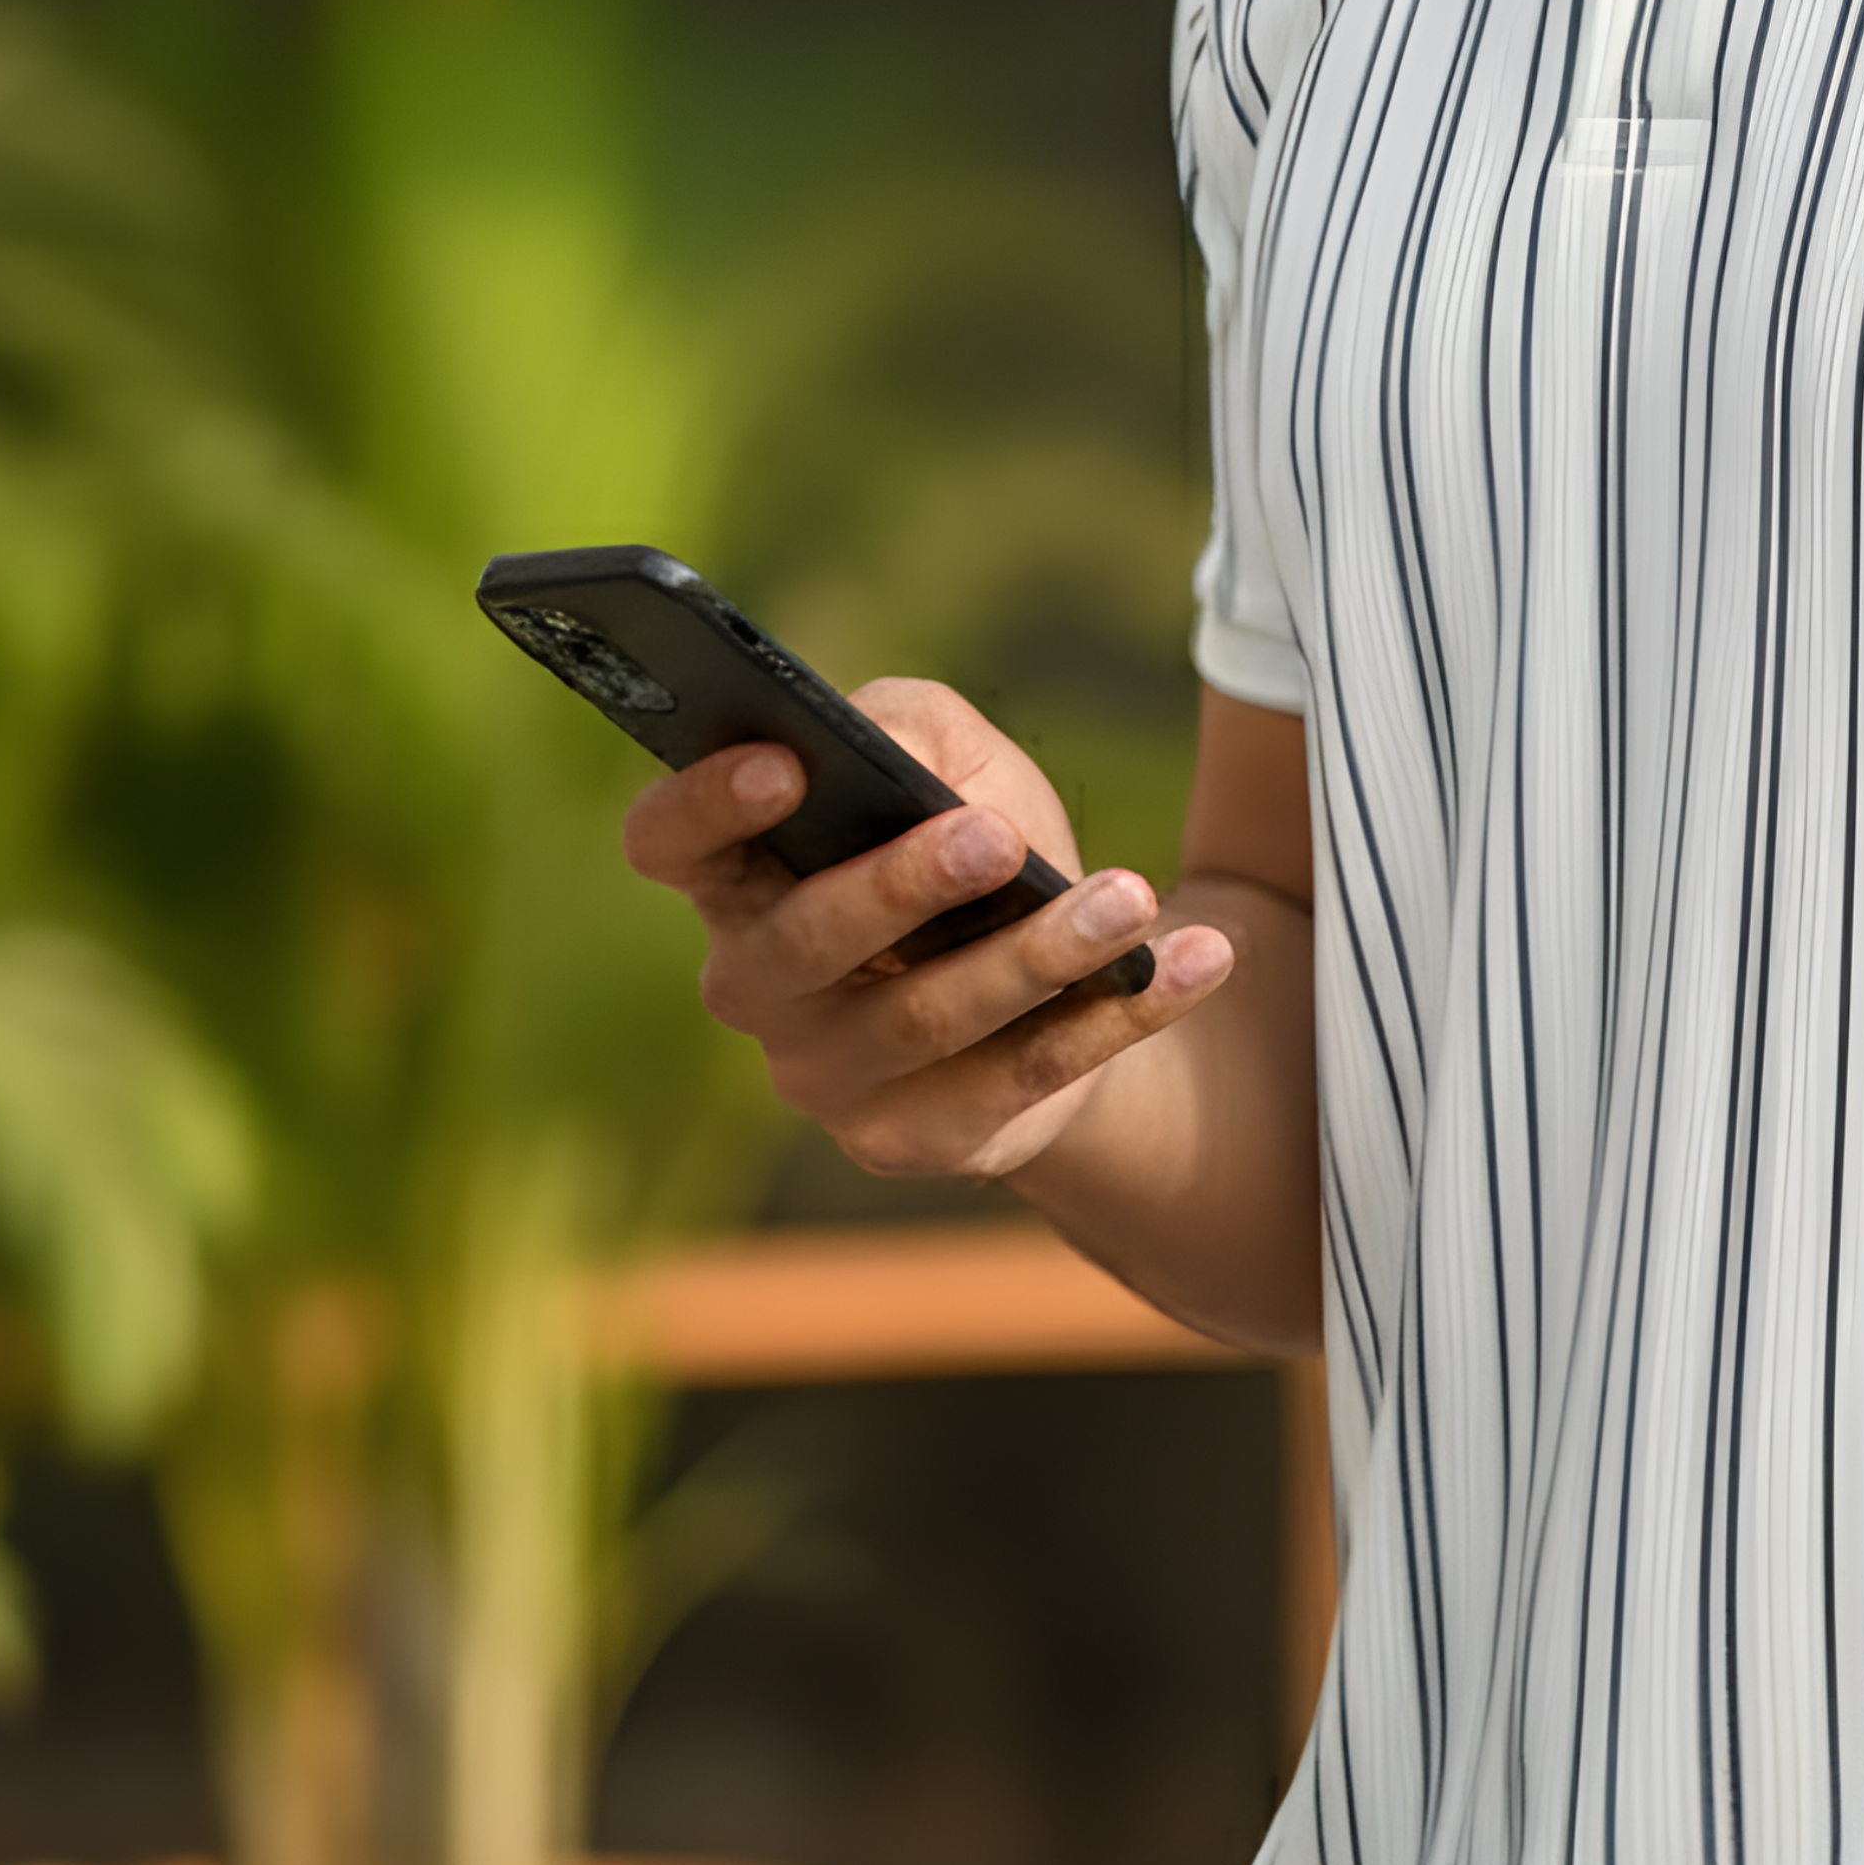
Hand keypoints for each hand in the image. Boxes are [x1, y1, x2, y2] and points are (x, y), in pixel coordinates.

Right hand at [622, 674, 1234, 1187]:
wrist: (1065, 988)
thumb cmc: (979, 852)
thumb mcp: (949, 762)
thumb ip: (908, 727)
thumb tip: (884, 742)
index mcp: (740, 880)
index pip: (668, 844)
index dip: (704, 808)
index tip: (784, 765)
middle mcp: (761, 988)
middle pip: (803, 946)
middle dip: (897, 887)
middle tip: (993, 837)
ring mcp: (831, 1077)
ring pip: (926, 1019)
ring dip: (1037, 954)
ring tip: (1128, 899)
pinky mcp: (923, 1138)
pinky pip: (1025, 1077)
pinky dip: (1121, 1016)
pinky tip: (1195, 961)